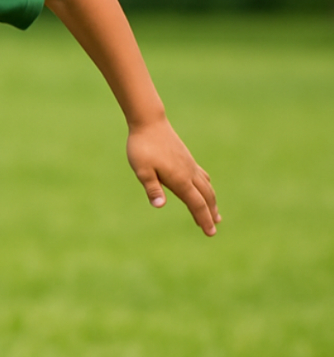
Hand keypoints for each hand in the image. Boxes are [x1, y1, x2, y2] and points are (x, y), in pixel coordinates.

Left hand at [126, 118, 220, 235]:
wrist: (149, 123)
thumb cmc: (142, 147)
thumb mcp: (142, 170)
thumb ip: (152, 188)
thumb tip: (160, 205)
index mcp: (179, 179)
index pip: (196, 204)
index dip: (203, 219)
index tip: (210, 233)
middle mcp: (189, 173)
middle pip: (205, 197)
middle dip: (210, 213)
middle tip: (213, 229)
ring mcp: (189, 164)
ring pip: (206, 186)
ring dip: (211, 201)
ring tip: (215, 214)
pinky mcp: (186, 158)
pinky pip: (201, 176)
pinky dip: (206, 187)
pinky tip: (205, 188)